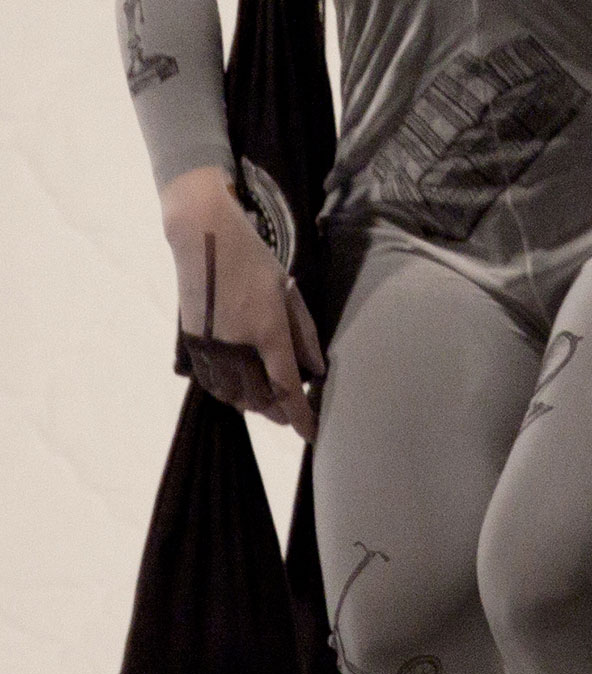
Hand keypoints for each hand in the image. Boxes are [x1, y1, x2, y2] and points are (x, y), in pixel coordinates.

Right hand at [160, 165, 322, 440]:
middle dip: (280, 413)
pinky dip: (231, 392)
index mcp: (268, 333)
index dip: (302, 417)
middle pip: (261, 401)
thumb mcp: (290, 294)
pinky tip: (244, 385)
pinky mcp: (193, 343)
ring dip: (255, 404)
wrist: (204, 239)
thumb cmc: (254, 262)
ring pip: (235, 397)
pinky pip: (214, 384)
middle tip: (294, 413)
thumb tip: (317, 372)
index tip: (313, 433)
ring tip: (271, 399)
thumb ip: (304, 336)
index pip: (288, 390)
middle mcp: (237, 346)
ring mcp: (211, 347)